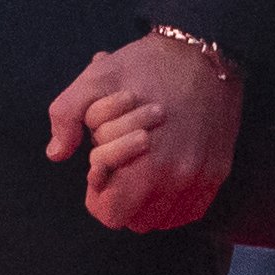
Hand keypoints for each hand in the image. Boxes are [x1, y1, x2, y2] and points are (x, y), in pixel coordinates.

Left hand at [46, 35, 242, 231]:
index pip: (111, 214)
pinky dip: (174, 203)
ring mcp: (201, 178)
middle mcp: (176, 179)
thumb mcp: (95, 80)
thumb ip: (65, 116)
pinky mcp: (218, 172)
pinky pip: (191, 211)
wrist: (204, 53)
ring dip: (147, 202)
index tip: (100, 170)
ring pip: (163, 220)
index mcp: (144, 164)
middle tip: (121, 166)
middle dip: (121, 197)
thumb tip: (56, 154)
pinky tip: (164, 176)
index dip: (98, 194)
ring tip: (143, 169)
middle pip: (136, 221)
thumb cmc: (147, 66)